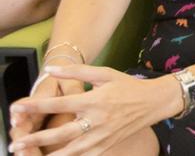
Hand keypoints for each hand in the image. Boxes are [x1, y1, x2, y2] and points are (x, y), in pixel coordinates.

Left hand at [8, 64, 181, 154]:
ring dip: (50, 155)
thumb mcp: (105, 73)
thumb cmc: (128, 86)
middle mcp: (98, 120)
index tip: (19, 108)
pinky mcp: (108, 145)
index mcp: (95, 100)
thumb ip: (77, 71)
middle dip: (36, 139)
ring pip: (72, 150)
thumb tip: (50, 69)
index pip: (61, 104)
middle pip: (62, 133)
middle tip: (16, 144)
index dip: (37, 106)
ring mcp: (103, 135)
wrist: (155, 102)